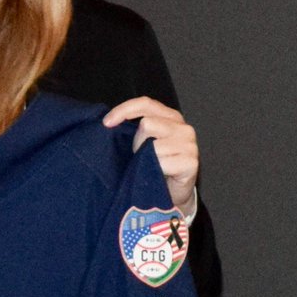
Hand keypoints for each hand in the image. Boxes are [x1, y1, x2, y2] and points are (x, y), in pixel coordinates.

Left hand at [103, 97, 198, 215]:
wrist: (171, 194)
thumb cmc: (153, 166)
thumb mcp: (143, 142)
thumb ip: (134, 128)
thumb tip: (108, 123)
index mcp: (170, 117)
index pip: (146, 103)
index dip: (124, 110)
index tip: (106, 123)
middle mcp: (182, 127)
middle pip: (147, 124)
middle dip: (136, 142)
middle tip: (140, 156)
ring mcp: (189, 144)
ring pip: (153, 145)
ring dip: (145, 158)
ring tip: (150, 166)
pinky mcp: (190, 162)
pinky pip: (161, 162)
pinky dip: (154, 170)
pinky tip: (159, 174)